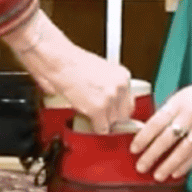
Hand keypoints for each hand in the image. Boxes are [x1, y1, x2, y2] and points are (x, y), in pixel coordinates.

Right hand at [4, 10, 133, 132]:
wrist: (61, 62)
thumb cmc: (75, 63)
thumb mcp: (102, 70)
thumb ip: (111, 85)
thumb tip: (114, 100)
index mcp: (123, 76)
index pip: (129, 102)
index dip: (119, 109)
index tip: (114, 112)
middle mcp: (120, 86)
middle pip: (123, 115)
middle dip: (112, 116)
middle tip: (102, 114)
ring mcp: (110, 98)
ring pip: (111, 123)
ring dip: (101, 120)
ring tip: (89, 109)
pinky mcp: (98, 109)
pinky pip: (101, 128)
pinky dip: (93, 126)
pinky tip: (87, 116)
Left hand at [129, 79, 191, 179]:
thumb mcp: (184, 95)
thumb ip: (170, 111)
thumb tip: (152, 129)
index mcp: (179, 101)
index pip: (157, 121)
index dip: (144, 136)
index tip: (135, 148)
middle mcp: (190, 114)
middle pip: (167, 138)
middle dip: (152, 154)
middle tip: (141, 166)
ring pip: (181, 150)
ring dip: (167, 164)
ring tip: (157, 174)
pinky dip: (185, 165)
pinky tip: (176, 172)